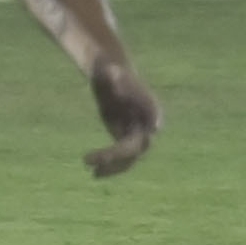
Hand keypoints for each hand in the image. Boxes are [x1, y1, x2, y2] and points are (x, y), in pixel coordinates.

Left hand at [85, 59, 162, 177]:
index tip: (154, 129)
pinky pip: (121, 159)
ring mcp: (137, 133)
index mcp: (148, 105)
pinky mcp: (126, 139)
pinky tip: (95, 173)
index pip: (152, 115)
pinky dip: (110, 166)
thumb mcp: (108, 70)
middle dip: (116, 154)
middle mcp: (147, 123)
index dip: (153, 122)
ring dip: (114, 167)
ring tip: (94, 173)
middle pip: (137, 144)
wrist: (110, 77)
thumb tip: (114, 75)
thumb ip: (112, 74)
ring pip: (130, 158)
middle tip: (91, 158)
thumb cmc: (110, 70)